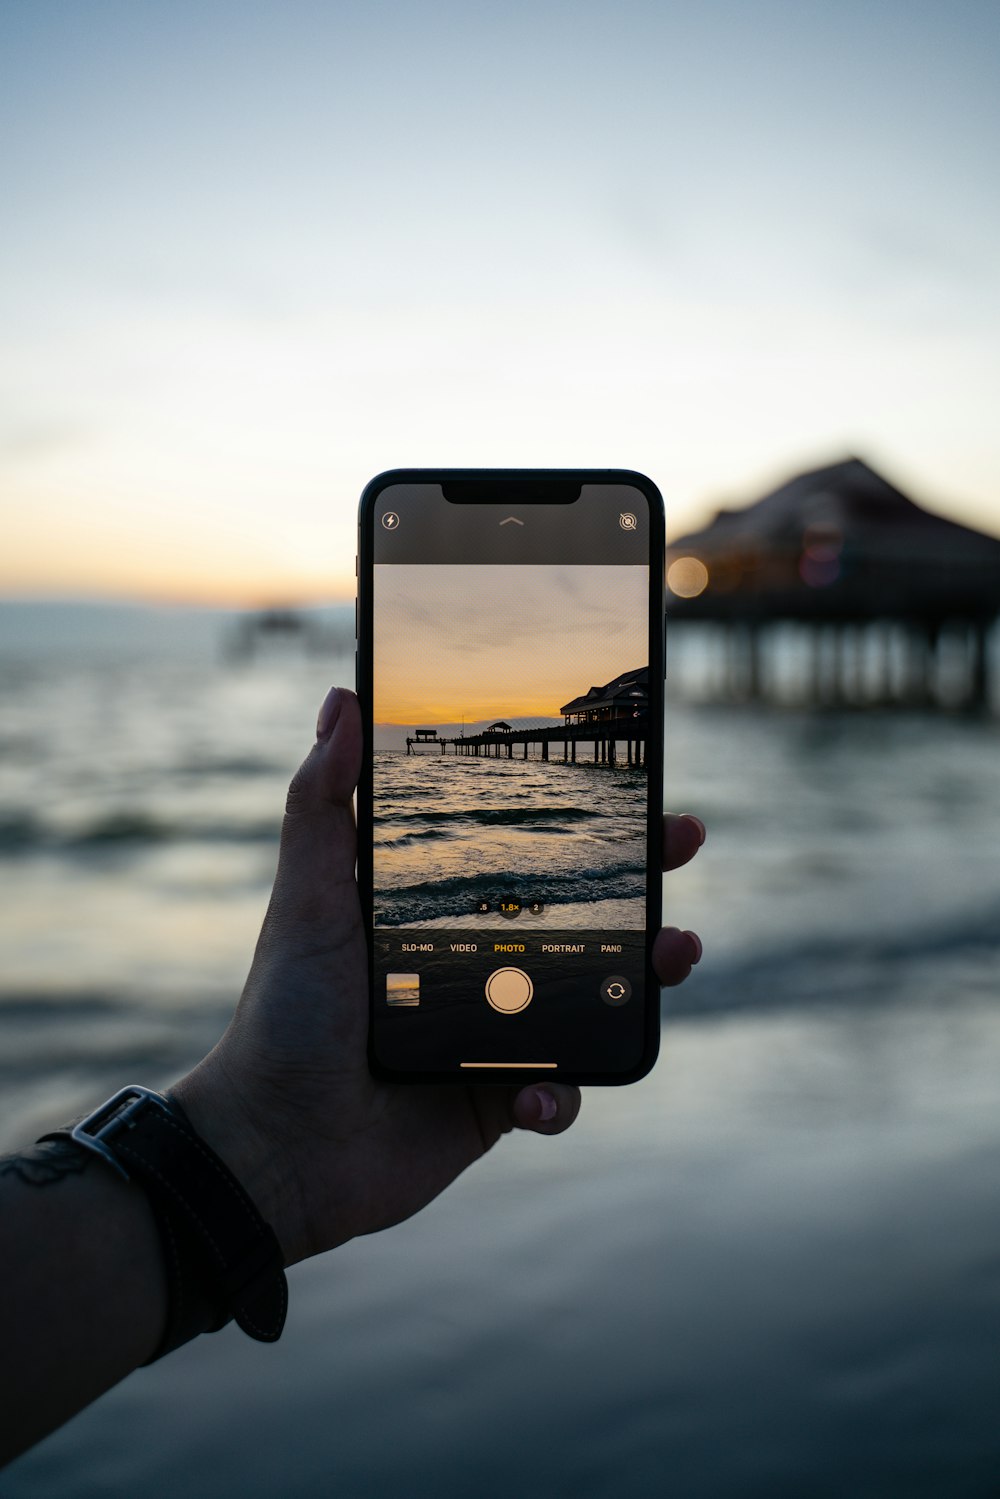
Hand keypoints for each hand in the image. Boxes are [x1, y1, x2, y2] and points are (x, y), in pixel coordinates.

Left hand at [174, 687, 703, 1265]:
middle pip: (586, 913)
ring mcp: (498, 1033)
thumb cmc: (285, 1014)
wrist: (274, 1147)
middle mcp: (480, 964)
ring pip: (598, 998)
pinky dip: (564, 1093)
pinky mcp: (503, 1100)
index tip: (635, 779)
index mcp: (442, 910)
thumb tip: (340, 698)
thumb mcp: (307, 899)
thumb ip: (322, 803)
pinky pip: (564, 1092)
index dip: (586, 817)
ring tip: (670, 960)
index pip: (529, 850)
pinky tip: (535, 1095)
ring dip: (645, 977)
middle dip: (646, 878)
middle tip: (683, 841)